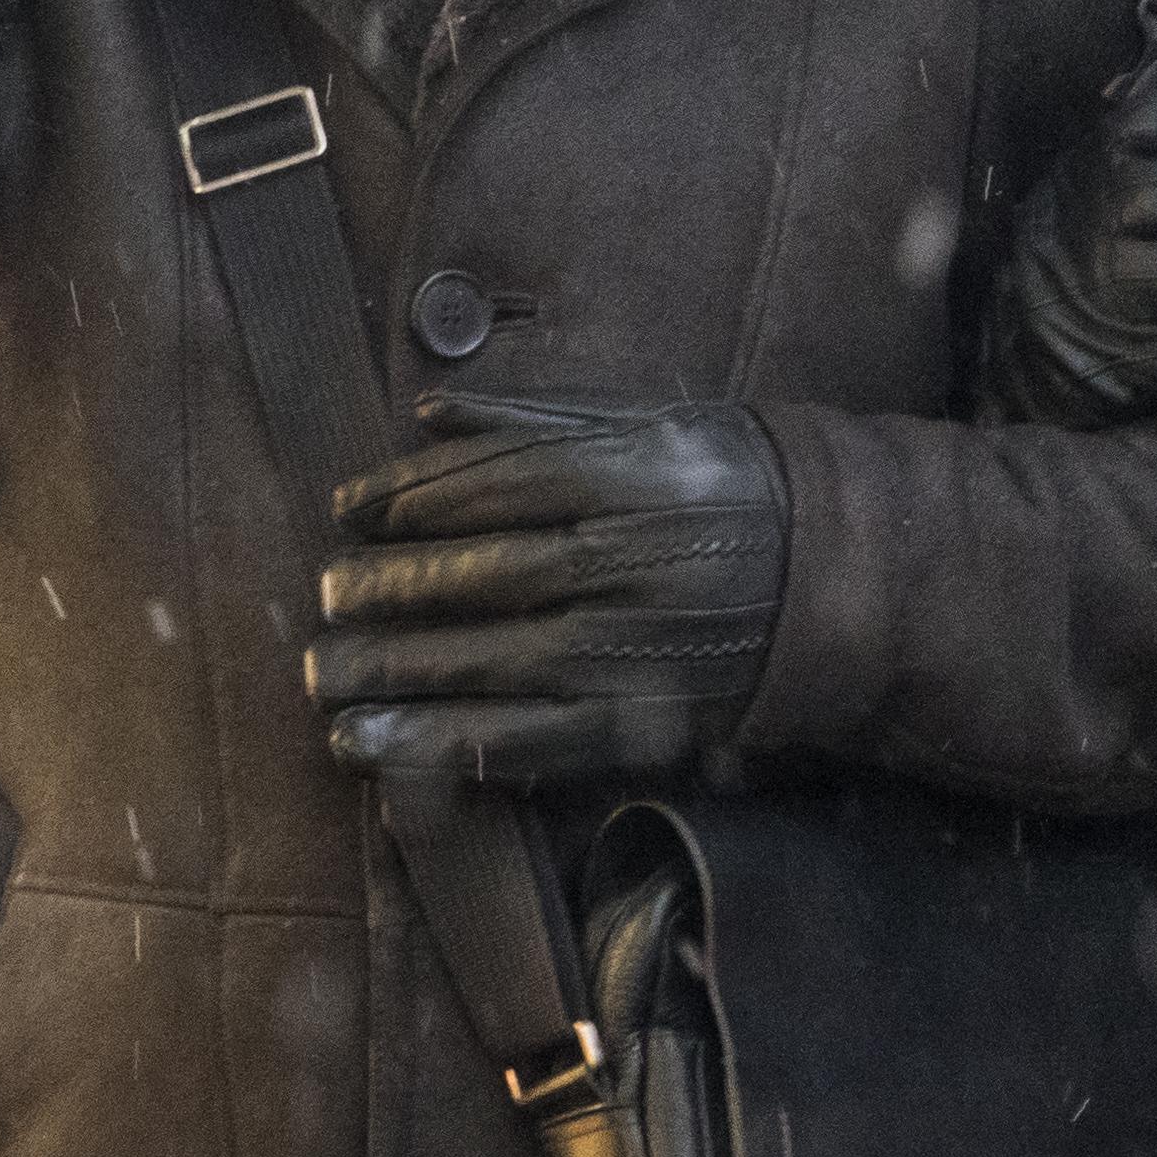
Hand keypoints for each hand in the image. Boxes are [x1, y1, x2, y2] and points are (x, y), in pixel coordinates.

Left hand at [309, 394, 787, 782]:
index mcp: (633, 477)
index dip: (408, 497)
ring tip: (320, 673)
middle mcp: (628, 562)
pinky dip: (433, 745)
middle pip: (481, 575)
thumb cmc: (731, 486)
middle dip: (388, 587)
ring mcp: (630, 647)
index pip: (494, 485)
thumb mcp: (653, 425)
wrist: (836, 577)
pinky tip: (366, 745)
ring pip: (485, 662)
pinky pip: (519, 741)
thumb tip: (426, 411)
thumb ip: (539, 418)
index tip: (346, 508)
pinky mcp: (634, 721)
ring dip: (389, 672)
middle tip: (324, 595)